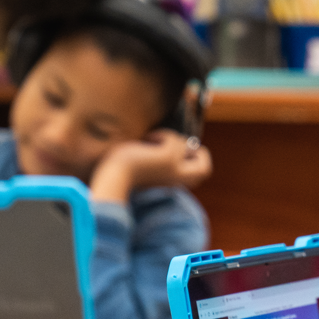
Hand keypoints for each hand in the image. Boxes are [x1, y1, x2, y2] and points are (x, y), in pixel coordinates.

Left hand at [90, 129, 212, 202]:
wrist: (112, 178)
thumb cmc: (122, 173)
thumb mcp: (143, 166)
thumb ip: (158, 159)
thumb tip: (170, 142)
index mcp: (172, 183)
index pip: (198, 176)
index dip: (196, 161)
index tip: (179, 153)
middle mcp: (177, 178)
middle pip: (205, 170)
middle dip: (199, 152)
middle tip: (181, 145)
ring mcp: (174, 169)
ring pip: (186, 146)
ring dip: (171, 137)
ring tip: (152, 139)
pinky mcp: (168, 159)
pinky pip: (173, 140)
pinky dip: (161, 135)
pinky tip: (146, 139)